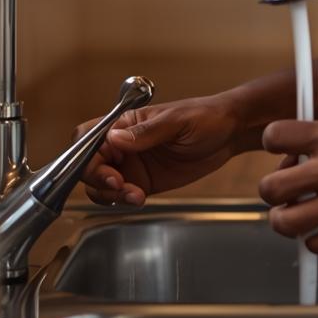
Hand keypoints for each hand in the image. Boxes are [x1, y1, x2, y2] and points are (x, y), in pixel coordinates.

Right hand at [77, 92, 250, 205]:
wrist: (229, 134)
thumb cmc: (206, 117)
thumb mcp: (178, 121)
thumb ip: (147, 131)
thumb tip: (115, 137)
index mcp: (125, 123)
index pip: (88, 138)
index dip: (87, 156)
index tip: (107, 170)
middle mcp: (123, 144)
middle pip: (88, 165)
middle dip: (98, 180)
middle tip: (121, 186)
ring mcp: (131, 164)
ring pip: (100, 185)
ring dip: (110, 195)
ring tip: (136, 195)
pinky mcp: (142, 182)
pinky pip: (120, 196)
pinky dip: (122, 201)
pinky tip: (139, 198)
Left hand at [257, 118, 317, 253]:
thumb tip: (306, 149)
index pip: (275, 136)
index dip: (274, 147)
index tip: (286, 155)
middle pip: (270, 186)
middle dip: (273, 192)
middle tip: (289, 194)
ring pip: (284, 222)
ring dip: (287, 222)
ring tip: (299, 218)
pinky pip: (316, 245)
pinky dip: (316, 242)